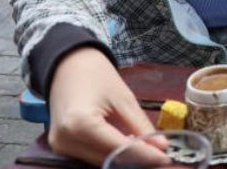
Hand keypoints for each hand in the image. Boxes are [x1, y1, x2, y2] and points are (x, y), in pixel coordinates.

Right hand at [47, 47, 166, 166]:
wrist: (68, 66)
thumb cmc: (97, 76)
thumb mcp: (124, 98)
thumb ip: (141, 126)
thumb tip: (161, 147)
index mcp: (80, 124)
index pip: (117, 149)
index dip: (144, 155)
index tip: (165, 158)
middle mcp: (66, 141)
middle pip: (107, 159)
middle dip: (135, 159)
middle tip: (160, 154)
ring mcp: (60, 147)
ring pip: (99, 162)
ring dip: (122, 159)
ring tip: (146, 148)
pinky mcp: (61, 148)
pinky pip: (90, 157)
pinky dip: (109, 155)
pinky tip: (126, 146)